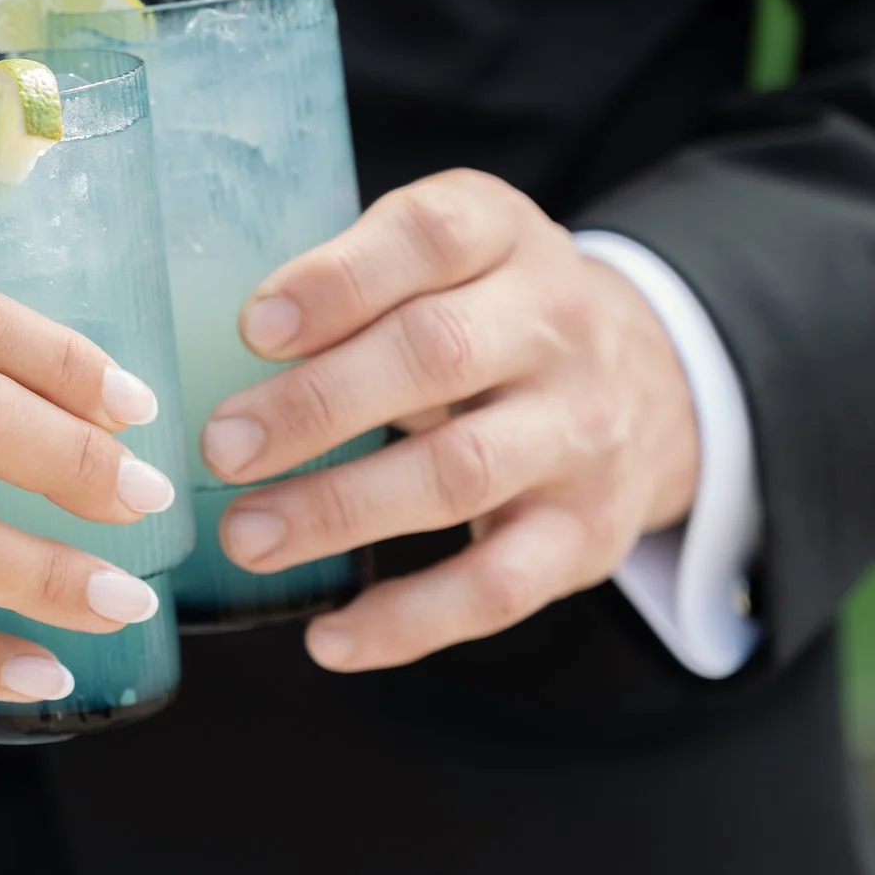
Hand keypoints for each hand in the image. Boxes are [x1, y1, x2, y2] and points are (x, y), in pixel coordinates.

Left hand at [198, 173, 701, 672]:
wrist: (654, 386)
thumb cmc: (491, 315)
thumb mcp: (447, 259)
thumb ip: (357, 280)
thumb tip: (222, 352)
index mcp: (505, 236)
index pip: (432, 237)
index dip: (339, 280)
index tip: (253, 328)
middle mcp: (556, 327)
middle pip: (438, 356)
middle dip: (317, 406)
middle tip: (220, 448)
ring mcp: (579, 434)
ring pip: (462, 473)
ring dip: (342, 510)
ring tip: (248, 535)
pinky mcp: (586, 533)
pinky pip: (497, 587)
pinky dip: (409, 622)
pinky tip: (330, 639)